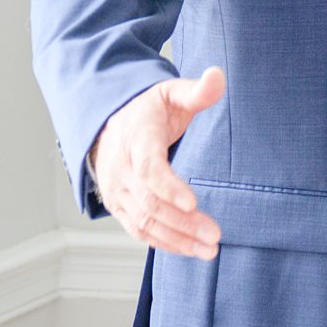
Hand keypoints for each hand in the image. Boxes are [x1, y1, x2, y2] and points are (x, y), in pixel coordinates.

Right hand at [90, 68, 225, 259]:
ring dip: (176, 238)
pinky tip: (190, 250)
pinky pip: (138, 229)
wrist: (109, 124)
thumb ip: (196, 90)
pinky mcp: (119, 205)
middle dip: (182, 222)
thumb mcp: (171, 93)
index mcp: (135, 138)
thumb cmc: (148, 110)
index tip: (192, 203)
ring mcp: (117, 190)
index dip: (168, 187)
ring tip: (208, 250)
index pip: (148, 168)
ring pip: (144, 221)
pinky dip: (164, 243)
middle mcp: (121, 168)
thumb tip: (217, 76)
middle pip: (149, 202)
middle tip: (214, 234)